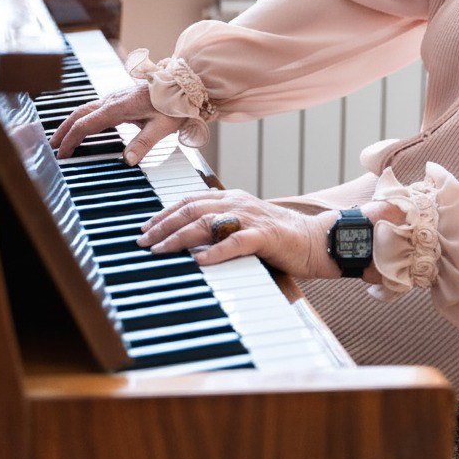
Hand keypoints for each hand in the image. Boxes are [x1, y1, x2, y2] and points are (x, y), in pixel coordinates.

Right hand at [50, 83, 178, 162]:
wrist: (184, 84)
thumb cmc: (175, 104)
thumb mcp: (163, 126)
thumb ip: (144, 143)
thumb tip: (128, 160)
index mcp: (119, 107)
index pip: (86, 125)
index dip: (71, 140)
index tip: (63, 154)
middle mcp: (113, 100)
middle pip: (80, 114)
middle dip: (64, 129)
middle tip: (53, 146)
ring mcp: (116, 97)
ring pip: (87, 109)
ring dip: (73, 122)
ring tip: (64, 138)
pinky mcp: (122, 98)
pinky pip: (97, 107)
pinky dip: (85, 118)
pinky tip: (87, 127)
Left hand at [135, 188, 338, 276]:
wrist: (315, 239)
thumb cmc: (278, 237)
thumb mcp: (244, 225)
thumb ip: (220, 226)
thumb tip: (188, 240)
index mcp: (232, 198)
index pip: (190, 200)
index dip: (164, 213)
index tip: (145, 227)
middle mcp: (238, 203)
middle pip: (191, 209)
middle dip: (163, 225)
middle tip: (143, 241)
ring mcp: (251, 218)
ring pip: (207, 223)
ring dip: (179, 237)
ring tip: (160, 250)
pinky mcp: (264, 236)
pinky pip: (235, 242)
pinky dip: (215, 251)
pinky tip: (200, 260)